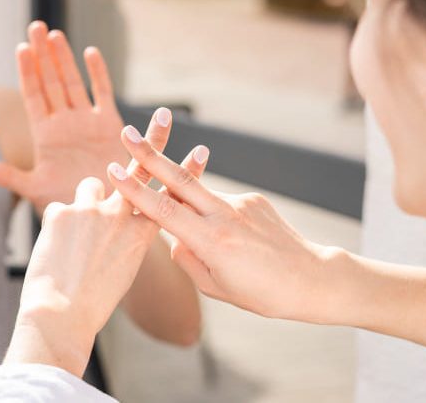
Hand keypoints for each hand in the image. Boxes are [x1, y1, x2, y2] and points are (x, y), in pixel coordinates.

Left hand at [0, 21, 127, 212]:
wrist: (102, 214)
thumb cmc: (67, 203)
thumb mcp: (32, 188)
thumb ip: (5, 176)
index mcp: (44, 135)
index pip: (33, 96)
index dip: (27, 72)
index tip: (21, 48)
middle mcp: (64, 123)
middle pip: (51, 82)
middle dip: (43, 55)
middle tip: (36, 27)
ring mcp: (87, 122)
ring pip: (73, 83)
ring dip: (65, 59)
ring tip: (55, 34)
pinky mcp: (110, 125)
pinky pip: (103, 94)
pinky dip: (98, 74)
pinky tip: (90, 52)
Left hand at [4, 109, 207, 375]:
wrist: (61, 314)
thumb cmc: (92, 301)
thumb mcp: (122, 271)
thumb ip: (124, 240)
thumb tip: (114, 224)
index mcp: (141, 236)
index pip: (167, 197)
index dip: (183, 173)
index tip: (200, 152)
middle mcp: (121, 217)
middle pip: (139, 170)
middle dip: (150, 142)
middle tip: (163, 116)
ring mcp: (92, 210)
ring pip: (91, 186)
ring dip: (86, 201)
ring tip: (75, 235)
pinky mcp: (62, 210)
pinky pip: (60, 209)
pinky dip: (57, 226)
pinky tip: (55, 250)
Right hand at [107, 126, 335, 322]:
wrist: (312, 279)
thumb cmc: (262, 293)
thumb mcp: (215, 287)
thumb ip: (187, 259)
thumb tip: (174, 237)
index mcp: (211, 241)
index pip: (163, 210)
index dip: (135, 190)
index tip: (114, 169)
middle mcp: (225, 215)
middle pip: (178, 180)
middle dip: (150, 154)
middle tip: (127, 132)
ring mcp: (241, 203)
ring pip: (201, 196)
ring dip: (186, 200)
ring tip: (212, 237)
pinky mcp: (254, 199)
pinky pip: (223, 206)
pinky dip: (217, 219)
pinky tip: (238, 243)